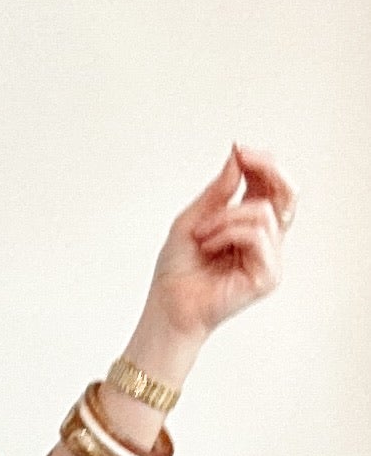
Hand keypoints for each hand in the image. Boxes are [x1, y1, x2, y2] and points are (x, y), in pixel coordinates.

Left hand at [144, 143, 297, 345]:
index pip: (270, 185)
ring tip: (201, 235)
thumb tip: (238, 155)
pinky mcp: (268, 275)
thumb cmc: (177, 270)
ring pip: (263, 212)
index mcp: (249, 223)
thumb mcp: (194, 218)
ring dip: (224, 217)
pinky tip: (208, 247)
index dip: (261, 163)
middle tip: (243, 158)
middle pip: (287, 193)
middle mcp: (265, 239)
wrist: (168, 306)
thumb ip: (219, 190)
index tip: (239, 149)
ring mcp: (269, 258)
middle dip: (267, 169)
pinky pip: (255, 235)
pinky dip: (226, 234)